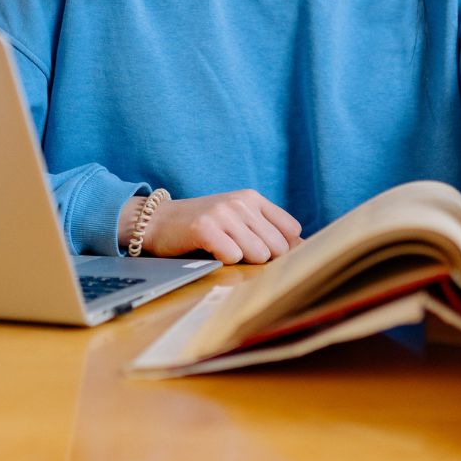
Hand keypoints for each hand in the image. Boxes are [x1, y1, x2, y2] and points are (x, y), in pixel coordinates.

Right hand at [119, 189, 301, 264]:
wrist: (156, 222)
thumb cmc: (202, 226)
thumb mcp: (238, 220)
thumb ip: (269, 231)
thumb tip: (304, 249)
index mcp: (253, 198)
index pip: (292, 231)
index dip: (282, 249)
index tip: (264, 253)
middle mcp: (241, 202)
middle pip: (278, 248)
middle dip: (261, 258)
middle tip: (236, 252)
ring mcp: (223, 213)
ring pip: (258, 254)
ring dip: (241, 261)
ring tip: (223, 250)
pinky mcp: (205, 228)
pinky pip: (233, 257)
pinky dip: (223, 262)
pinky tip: (210, 252)